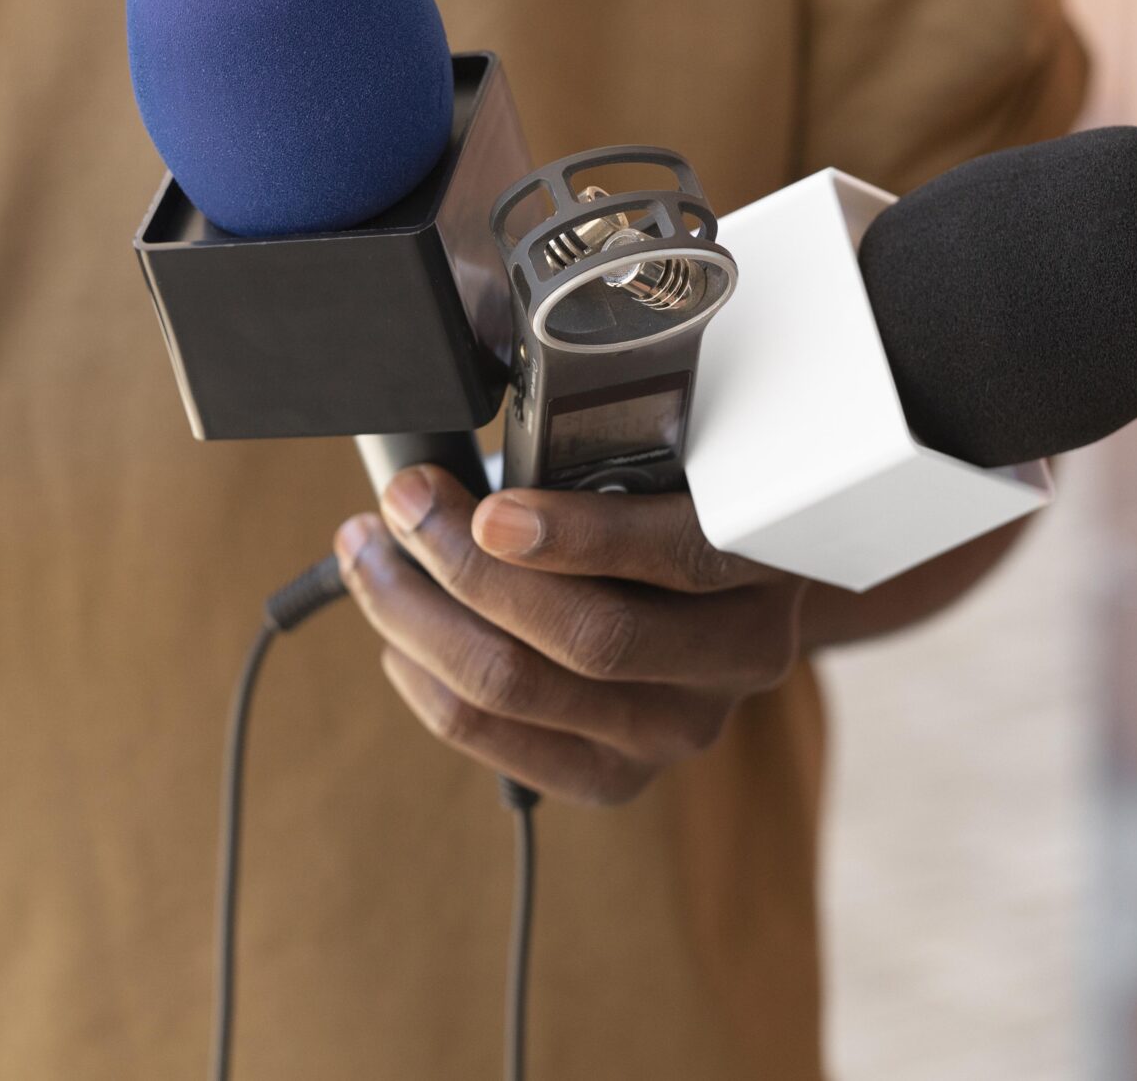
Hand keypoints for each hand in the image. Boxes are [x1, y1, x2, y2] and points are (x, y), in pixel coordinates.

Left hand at [335, 466, 806, 805]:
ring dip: (419, 615)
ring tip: (369, 554)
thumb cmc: (667, 499)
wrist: (719, 604)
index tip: (491, 508)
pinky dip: (426, 681)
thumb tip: (470, 358)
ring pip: (523, 689)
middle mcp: (737, 659)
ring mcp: (679, 730)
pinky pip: (497, 743)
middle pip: (588, 636)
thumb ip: (602, 432)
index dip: (581, 537)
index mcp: (767, 562)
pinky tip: (396, 633)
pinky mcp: (618, 777)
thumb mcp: (666, 452)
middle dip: (465, 564)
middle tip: (402, 502)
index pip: (684, 555)